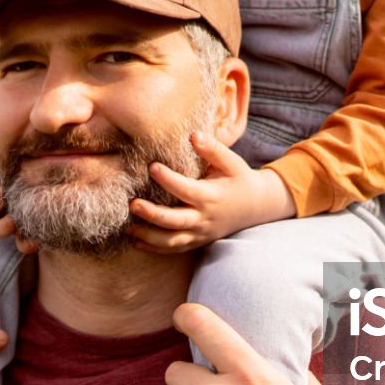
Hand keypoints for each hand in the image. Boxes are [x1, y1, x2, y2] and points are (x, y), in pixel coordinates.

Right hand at [0, 139, 39, 254]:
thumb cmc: (34, 165)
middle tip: (4, 193)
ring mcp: (10, 223)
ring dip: (4, 225)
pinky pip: (22, 245)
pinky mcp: (27, 237)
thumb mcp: (20, 155)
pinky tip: (35, 242)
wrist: (64, 188)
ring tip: (14, 222)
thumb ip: (4, 150)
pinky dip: (26, 243)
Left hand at [129, 132, 295, 252]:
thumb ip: (213, 149)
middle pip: (175, 221)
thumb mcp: (232, 162)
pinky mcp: (197, 241)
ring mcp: (200, 233)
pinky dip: (155, 248)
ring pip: (172, 241)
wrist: (256, 206)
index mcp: (212, 196)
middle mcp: (204, 218)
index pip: (186, 189)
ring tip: (128, 228)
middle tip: (132, 204)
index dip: (168, 179)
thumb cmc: (239, 180)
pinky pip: (174, 249)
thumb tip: (194, 135)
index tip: (151, 166)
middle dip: (152, 214)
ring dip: (149, 236)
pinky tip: (136, 241)